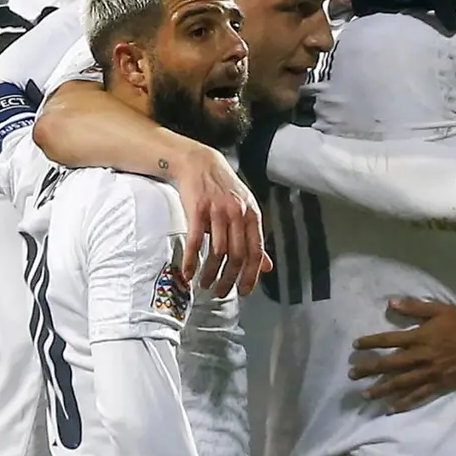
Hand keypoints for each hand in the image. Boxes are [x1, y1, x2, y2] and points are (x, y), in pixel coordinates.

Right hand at [168, 141, 267, 295]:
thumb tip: (266, 266)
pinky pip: (196, 242)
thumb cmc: (223, 188)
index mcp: (252, 215)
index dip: (251, 275)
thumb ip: (254, 238)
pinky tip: (189, 272)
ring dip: (210, 273)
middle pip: (237, 255)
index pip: (256, 251)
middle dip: (229, 279)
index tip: (244, 291)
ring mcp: (218, 211)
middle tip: (220, 292)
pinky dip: (192, 261)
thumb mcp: (245, 210)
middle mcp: (237, 213)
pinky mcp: (197, 209)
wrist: (199, 163)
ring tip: (205, 284)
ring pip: (217, 252)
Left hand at [347, 298, 455, 409]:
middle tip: (352, 374)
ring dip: (382, 389)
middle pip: (390, 364)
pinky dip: (405, 403)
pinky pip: (419, 395)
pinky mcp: (440, 384)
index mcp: (421, 336)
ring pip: (401, 383)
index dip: (371, 342)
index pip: (389, 340)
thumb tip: (391, 303)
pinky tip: (391, 408)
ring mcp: (431, 372)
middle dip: (369, 369)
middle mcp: (422, 356)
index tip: (355, 346)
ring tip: (365, 394)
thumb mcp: (440, 309)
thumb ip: (415, 308)